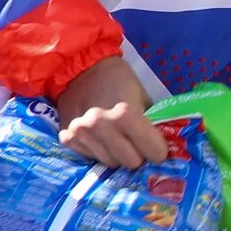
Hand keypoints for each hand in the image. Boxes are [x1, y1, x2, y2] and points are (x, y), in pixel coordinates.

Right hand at [50, 55, 168, 167]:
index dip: (158, 151)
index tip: (156, 147)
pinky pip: (90, 157)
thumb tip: (164, 147)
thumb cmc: (118, 80)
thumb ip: (152, 123)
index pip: (154, 153)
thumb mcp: (143, 97)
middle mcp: (101, 126)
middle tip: (134, 142)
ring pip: (110, 163)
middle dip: (137, 154)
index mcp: (124, 114)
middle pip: (131, 162)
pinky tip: (97, 137)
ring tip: (114, 137)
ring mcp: (81, 133)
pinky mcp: (67, 137)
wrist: (81, 67)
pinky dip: (96, 151)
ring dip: (116, 154)